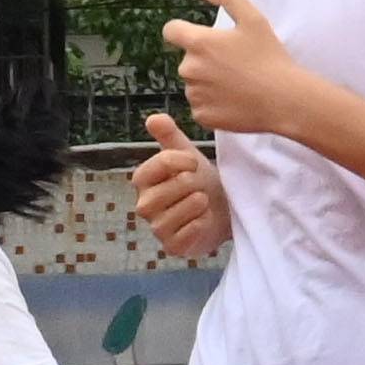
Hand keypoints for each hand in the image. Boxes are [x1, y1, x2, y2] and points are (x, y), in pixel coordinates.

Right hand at [129, 110, 229, 263]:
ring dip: (196, 204)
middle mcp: (144, 205)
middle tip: (199, 185)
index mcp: (143, 180)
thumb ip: (169, 136)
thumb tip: (153, 118)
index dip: (180, 162)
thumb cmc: (199, 179)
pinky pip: (186, 234)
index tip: (194, 162)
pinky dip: (199, 224)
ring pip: (177, 212)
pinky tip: (204, 219)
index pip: (155, 166)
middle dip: (190, 185)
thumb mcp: (187, 153)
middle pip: (167, 191)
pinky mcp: (172, 247)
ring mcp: (157, 228)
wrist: (221, 208)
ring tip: (203, 201)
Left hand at [162, 0, 323, 149]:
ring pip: (194, 84)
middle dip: (204, 60)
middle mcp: (190, 69)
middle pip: (188, 59)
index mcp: (199, 43)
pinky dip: (212, 104)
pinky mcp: (201, 116)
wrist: (284, 99)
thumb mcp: (253, 19)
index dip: (183, 31)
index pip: (171, 31)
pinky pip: (200, 106)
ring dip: (208, 82)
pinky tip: (234, 101)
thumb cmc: (269, 56)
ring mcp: (194, 95)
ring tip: (236, 84)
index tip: (202, 38)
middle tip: (233, 64)